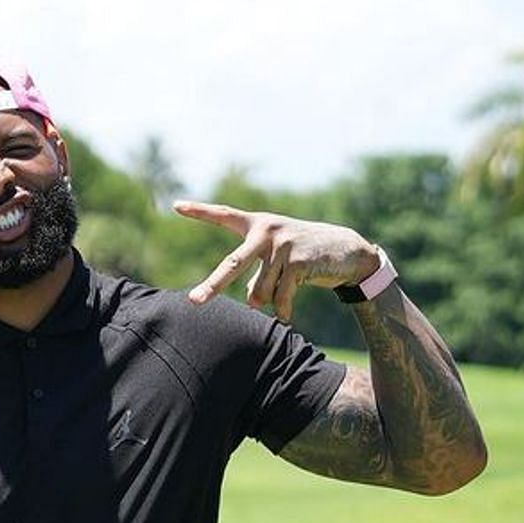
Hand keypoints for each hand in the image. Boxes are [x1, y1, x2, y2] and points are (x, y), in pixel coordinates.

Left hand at [174, 200, 380, 321]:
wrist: (346, 251)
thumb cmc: (303, 255)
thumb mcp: (276, 261)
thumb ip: (257, 278)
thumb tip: (252, 303)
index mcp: (256, 225)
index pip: (224, 215)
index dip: (200, 211)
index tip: (176, 205)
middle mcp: (266, 230)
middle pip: (233, 265)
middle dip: (213, 286)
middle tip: (194, 302)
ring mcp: (283, 244)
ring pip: (261, 291)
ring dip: (269, 300)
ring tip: (284, 293)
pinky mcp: (298, 261)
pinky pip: (281, 297)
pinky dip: (282, 310)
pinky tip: (285, 317)